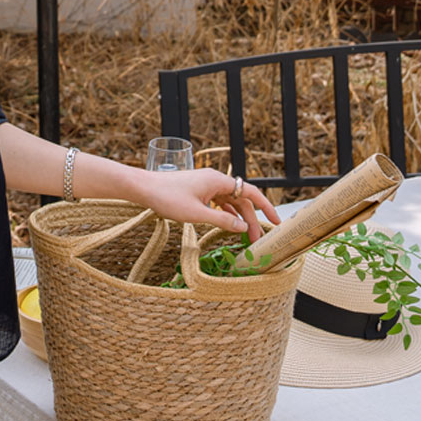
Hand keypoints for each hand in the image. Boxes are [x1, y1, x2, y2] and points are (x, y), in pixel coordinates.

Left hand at [137, 168, 279, 241]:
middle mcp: (215, 180)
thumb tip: (243, 228)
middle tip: (256, 240)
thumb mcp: (197, 214)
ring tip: (245, 237)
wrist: (143, 188)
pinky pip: (218, 202)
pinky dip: (226, 214)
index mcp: (218, 181)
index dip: (266, 207)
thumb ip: (222, 221)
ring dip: (238, 218)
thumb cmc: (167, 198)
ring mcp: (206, 185)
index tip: (276, 222)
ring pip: (230, 202)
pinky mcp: (198, 190)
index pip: (251, 192)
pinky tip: (229, 225)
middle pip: (241, 200)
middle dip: (251, 219)